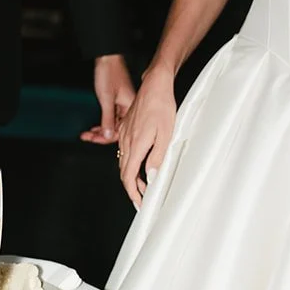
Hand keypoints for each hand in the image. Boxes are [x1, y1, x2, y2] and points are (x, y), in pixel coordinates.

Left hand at [81, 54, 135, 143]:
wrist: (106, 57)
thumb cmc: (109, 72)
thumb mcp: (106, 99)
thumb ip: (107, 119)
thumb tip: (108, 136)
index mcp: (131, 107)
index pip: (120, 131)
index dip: (106, 137)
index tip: (94, 139)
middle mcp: (129, 107)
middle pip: (116, 129)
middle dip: (101, 135)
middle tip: (88, 137)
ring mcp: (123, 105)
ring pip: (112, 124)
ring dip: (100, 130)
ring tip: (88, 133)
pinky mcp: (117, 102)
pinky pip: (111, 117)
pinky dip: (102, 123)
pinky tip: (95, 127)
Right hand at [117, 65, 176, 205]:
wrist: (154, 86)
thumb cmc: (162, 106)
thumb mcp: (166, 134)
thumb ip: (157, 158)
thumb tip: (150, 177)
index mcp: (136, 145)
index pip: (129, 176)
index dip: (133, 193)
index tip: (139, 203)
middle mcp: (126, 141)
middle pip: (124, 172)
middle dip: (133, 188)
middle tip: (143, 198)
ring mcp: (124, 135)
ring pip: (123, 163)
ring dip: (132, 176)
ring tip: (144, 184)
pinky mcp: (125, 129)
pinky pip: (124, 151)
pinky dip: (130, 163)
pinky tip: (139, 164)